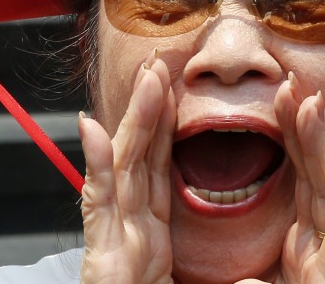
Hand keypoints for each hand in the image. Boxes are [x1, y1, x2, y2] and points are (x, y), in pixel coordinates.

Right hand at [77, 55, 176, 283]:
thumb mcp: (188, 281)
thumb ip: (192, 255)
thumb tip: (230, 250)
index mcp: (148, 240)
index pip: (160, 170)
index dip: (166, 126)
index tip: (175, 86)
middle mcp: (128, 237)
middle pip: (141, 160)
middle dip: (149, 109)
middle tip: (160, 62)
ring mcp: (112, 248)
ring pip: (123, 171)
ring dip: (132, 121)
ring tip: (147, 78)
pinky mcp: (102, 266)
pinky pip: (101, 210)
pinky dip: (97, 168)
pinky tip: (93, 130)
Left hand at [238, 73, 324, 283]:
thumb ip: (258, 283)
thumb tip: (244, 282)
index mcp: (305, 238)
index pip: (297, 174)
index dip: (291, 133)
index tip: (282, 93)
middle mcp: (322, 240)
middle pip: (312, 172)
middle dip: (305, 126)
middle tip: (292, 83)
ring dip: (323, 146)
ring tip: (313, 106)